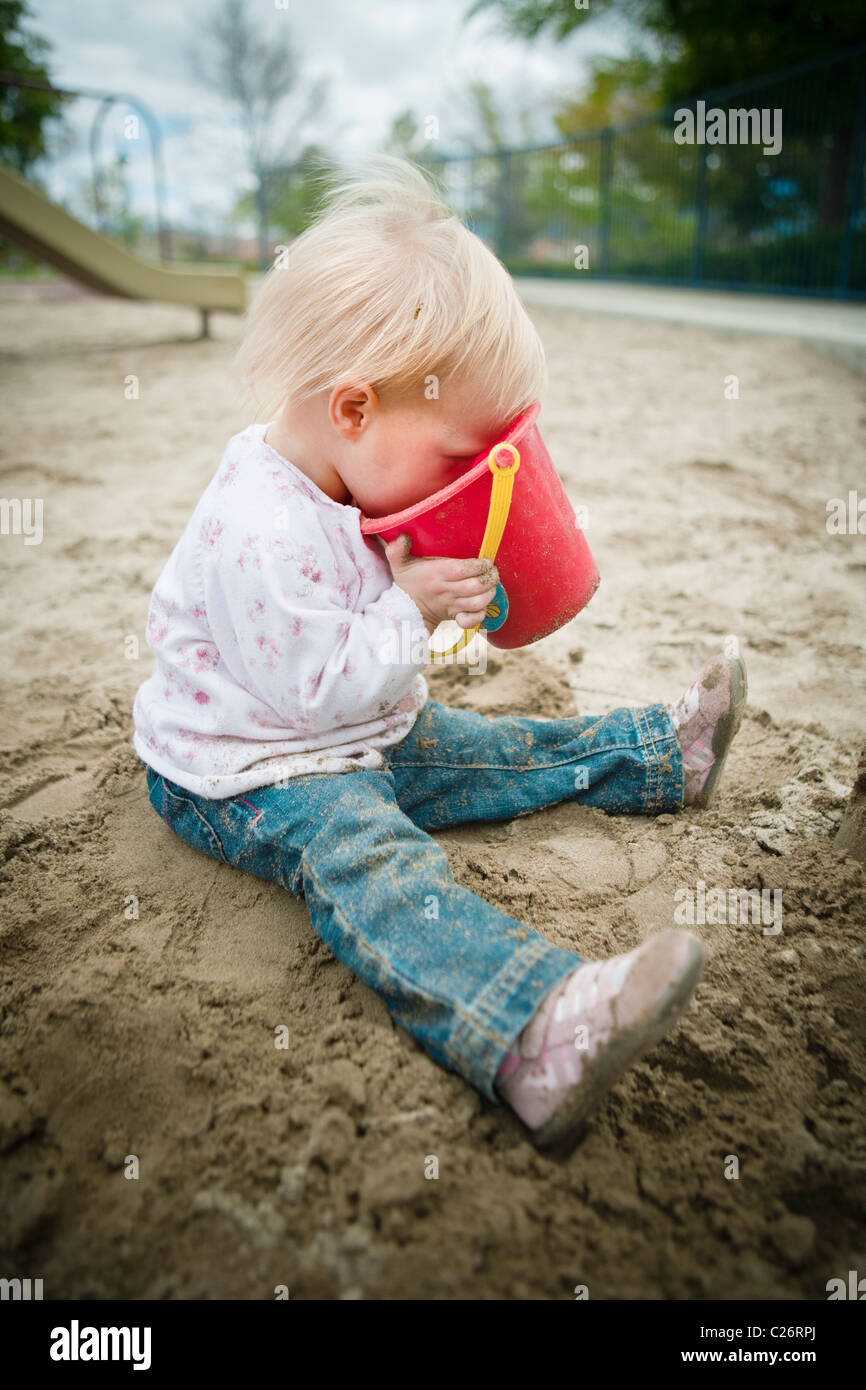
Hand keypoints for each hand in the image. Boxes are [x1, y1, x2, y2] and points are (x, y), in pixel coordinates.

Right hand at [383, 534, 498, 636]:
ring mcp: (452, 605)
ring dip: (489, 594)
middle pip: (475, 586)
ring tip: (491, 584)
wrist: (405, 610)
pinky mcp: (455, 617)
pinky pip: (472, 621)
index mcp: (436, 574)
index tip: (486, 561)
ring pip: (478, 603)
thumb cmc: (408, 582)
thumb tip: (402, 536)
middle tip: (492, 570)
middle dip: (490, 578)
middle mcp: (447, 591)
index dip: (479, 565)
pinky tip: (483, 606)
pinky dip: (480, 615)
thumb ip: (397, 550)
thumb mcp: (398, 564)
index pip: (462, 570)